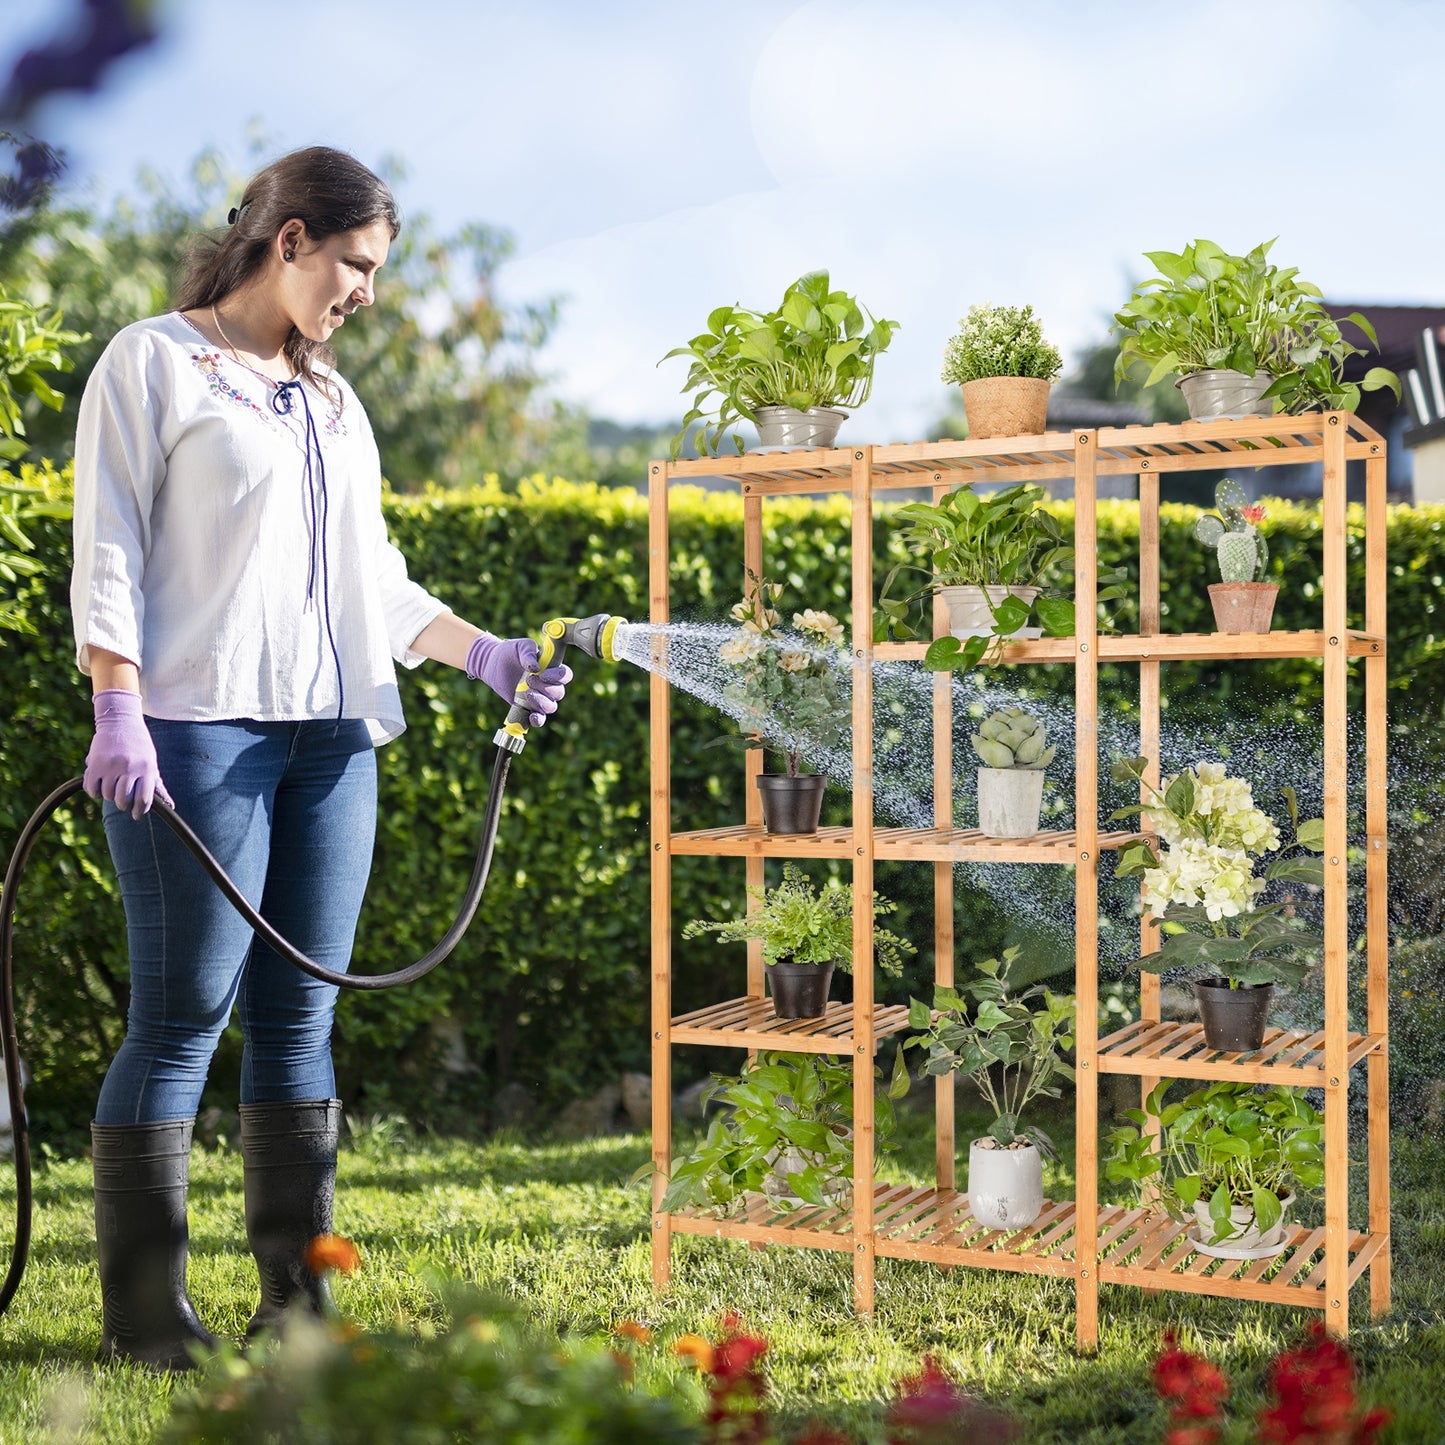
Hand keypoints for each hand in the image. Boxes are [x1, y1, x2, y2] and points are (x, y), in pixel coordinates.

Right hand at [83, 689, 172, 819]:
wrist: (120, 721)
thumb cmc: (139, 745)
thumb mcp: (151, 762)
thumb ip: (156, 784)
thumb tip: (170, 806)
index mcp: (147, 768)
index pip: (143, 799)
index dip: (139, 811)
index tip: (136, 815)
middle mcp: (129, 768)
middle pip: (123, 801)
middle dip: (123, 805)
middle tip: (122, 801)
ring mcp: (111, 766)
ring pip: (107, 795)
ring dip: (108, 795)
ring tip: (112, 785)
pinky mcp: (95, 764)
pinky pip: (91, 788)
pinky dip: (94, 791)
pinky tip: (98, 784)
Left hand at [465, 635, 571, 726]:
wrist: (493, 664)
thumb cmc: (510, 652)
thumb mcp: (520, 647)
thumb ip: (529, 653)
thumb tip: (535, 667)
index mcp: (551, 669)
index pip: (565, 675)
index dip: (558, 677)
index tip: (543, 674)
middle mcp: (548, 685)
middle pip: (559, 692)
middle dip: (545, 688)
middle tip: (528, 680)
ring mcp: (540, 698)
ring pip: (551, 706)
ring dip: (541, 702)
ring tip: (526, 693)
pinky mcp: (529, 708)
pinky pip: (539, 718)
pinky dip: (538, 720)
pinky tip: (532, 716)